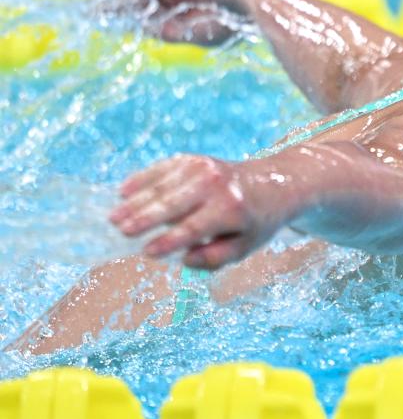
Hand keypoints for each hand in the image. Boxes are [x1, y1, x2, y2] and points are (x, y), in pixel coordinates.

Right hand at [109, 154, 284, 268]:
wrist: (273, 183)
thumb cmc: (255, 222)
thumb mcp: (246, 246)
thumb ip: (217, 257)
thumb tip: (185, 259)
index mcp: (230, 209)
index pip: (192, 228)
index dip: (168, 241)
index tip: (146, 252)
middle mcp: (216, 185)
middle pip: (172, 203)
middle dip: (144, 218)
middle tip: (120, 230)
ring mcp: (203, 167)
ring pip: (163, 185)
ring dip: (136, 201)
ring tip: (114, 217)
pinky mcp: (194, 159)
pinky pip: (163, 168)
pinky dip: (142, 178)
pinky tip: (123, 191)